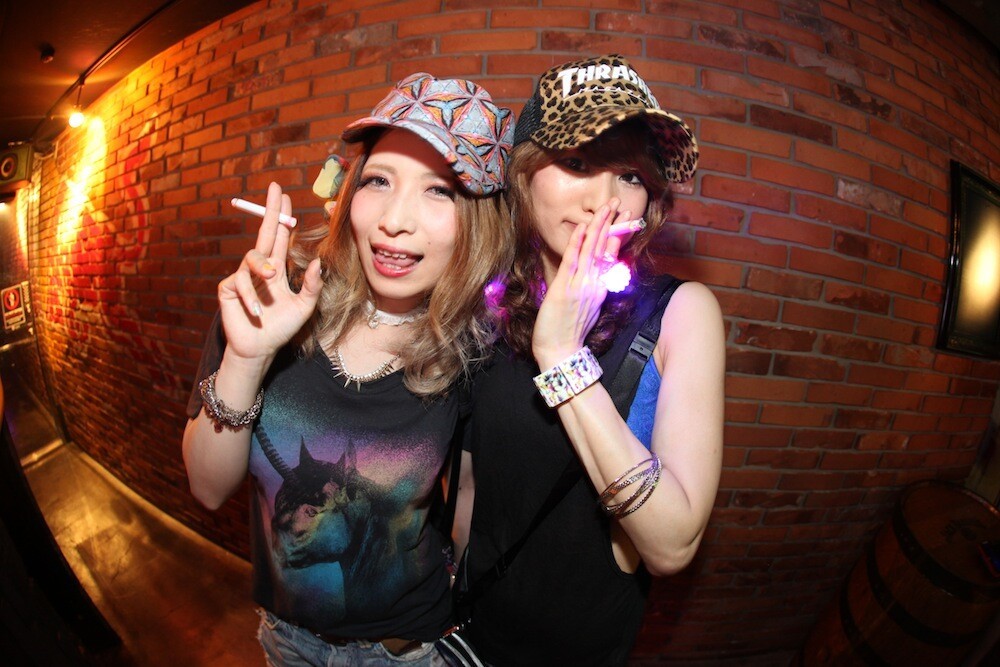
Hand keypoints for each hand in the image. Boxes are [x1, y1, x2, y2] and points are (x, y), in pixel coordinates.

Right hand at [217, 182, 322, 362]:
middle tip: (275, 190)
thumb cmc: (281, 328)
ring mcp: (242, 276)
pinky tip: (256, 310)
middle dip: (269, 211)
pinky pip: (240, 282)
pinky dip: (251, 296)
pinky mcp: (229, 288)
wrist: (260, 349)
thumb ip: (311, 286)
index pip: (280, 236)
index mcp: (277, 268)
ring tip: (271, 278)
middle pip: (264, 233)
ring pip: (252, 257)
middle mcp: (260, 268)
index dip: (281, 216)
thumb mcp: (303, 307)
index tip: (283, 194)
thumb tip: (316, 262)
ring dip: (262, 266)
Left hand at [532, 200, 627, 368]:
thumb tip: (592, 276)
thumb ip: (591, 291)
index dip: (616, 236)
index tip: (623, 219)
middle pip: (604, 249)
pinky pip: (573, 260)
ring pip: (592, 250)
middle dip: (611, 224)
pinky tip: (584, 227)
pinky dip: (578, 242)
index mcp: (599, 290)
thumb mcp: (586, 310)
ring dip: (599, 226)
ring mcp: (580, 286)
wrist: (560, 353)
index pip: (609, 257)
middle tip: (617, 203)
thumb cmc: (568, 335)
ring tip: (605, 207)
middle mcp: (594, 286)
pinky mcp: (564, 289)